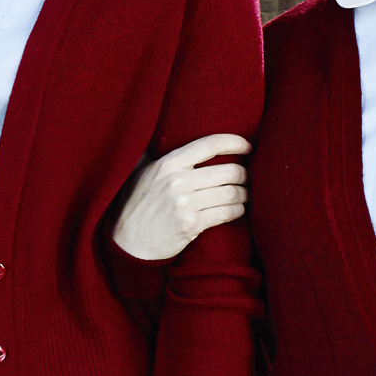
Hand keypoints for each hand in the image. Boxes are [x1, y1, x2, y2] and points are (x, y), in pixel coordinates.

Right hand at [111, 133, 249, 261]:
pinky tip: (238, 210)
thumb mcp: (141, 174)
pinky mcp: (191, 225)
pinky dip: (238, 211)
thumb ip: (155, 155)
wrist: (127, 242)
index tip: (248, 147)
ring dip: (244, 194)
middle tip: (248, 178)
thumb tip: (161, 133)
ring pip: (231, 193)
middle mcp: (177, 181)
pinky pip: (226, 213)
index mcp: (167, 164)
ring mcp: (184, 204)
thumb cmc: (135, 205)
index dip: (235, 143)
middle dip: (244, 174)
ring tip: (245, 195)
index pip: (209, 145)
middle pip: (228, 171)